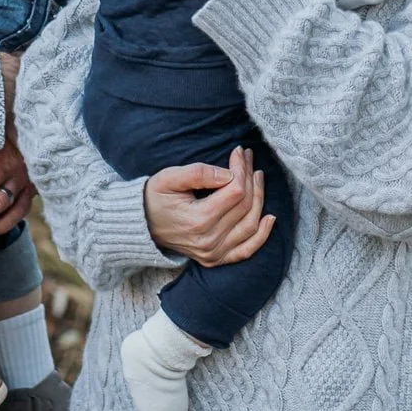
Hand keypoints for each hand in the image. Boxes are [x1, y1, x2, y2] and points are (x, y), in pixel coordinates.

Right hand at [143, 146, 275, 266]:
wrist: (141, 225)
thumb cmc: (154, 198)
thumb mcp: (169, 178)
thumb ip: (198, 173)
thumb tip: (228, 173)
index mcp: (198, 220)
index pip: (235, 191)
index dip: (240, 168)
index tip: (238, 151)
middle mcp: (209, 241)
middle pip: (245, 206)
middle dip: (250, 177)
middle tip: (248, 158)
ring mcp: (213, 253)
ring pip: (250, 225)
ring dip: (259, 198)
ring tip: (257, 176)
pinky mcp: (216, 259)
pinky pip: (246, 250)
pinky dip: (261, 236)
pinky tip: (270, 218)